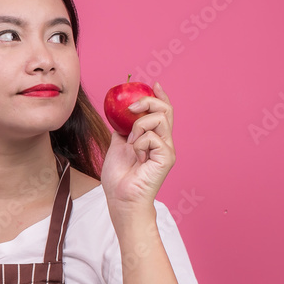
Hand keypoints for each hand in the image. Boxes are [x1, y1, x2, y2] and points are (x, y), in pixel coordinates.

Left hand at [101, 81, 175, 217]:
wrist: (121, 198)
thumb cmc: (119, 178)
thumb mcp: (117, 146)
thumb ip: (122, 131)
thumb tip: (119, 117)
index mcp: (154, 139)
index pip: (162, 112)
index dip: (160, 96)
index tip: (153, 84)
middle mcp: (163, 142)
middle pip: (165, 110)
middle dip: (148, 101)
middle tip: (131, 107)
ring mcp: (166, 149)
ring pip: (158, 119)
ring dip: (139, 126)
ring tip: (131, 143)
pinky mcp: (166, 157)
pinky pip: (153, 136)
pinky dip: (139, 142)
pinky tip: (136, 156)